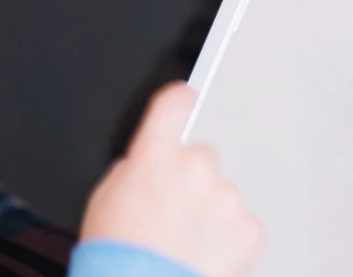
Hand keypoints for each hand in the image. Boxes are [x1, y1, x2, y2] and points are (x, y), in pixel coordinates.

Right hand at [79, 83, 265, 276]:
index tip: (184, 98)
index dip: (179, 100)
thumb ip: (133, 170)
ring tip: (185, 243)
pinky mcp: (247, 227)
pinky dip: (229, 239)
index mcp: (155, 154)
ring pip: (222, 194)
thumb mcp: (105, 198)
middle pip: (201, 157)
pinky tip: (205, 254)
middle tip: (173, 213)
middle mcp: (194, 167)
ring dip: (209, 213)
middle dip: (191, 180)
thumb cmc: (118, 252)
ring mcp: (224, 196)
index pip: (173, 104)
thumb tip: (147, 169)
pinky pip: (242, 225)